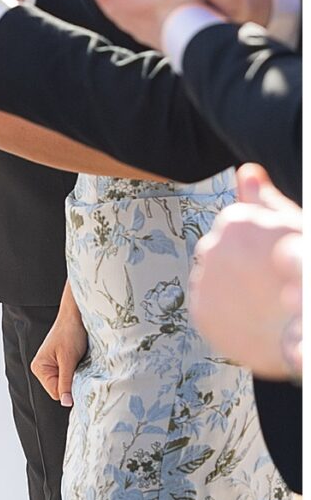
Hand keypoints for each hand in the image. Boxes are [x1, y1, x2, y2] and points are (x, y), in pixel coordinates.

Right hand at [30, 289, 87, 407]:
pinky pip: (72, 376)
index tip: (81, 379)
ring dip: (77, 377)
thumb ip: (65, 382)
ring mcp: (53, 366)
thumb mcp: (68, 359)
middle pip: (61, 389)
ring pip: (68, 383)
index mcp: (39, 368)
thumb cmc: (70, 332)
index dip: (70, 389)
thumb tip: (65, 403)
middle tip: (81, 368)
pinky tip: (81, 362)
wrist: (77, 315)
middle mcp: (44, 368)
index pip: (56, 393)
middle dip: (73, 382)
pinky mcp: (63, 363)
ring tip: (80, 362)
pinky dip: (79, 372)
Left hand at [190, 167, 302, 377]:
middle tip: (271, 282)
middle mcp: (210, 246)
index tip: (277, 258)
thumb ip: (265, 200)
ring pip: (214, 277)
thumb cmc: (303, 274)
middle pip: (222, 250)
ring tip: (264, 303)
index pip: (237, 227)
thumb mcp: (294, 228)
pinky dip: (226, 311)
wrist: (302, 327)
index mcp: (235, 221)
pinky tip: (252, 317)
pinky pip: (209, 305)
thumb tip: (247, 171)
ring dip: (233, 286)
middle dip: (242, 263)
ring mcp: (203, 280)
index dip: (261, 245)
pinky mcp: (200, 313)